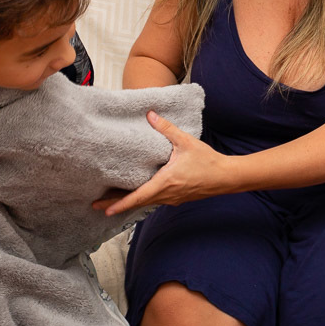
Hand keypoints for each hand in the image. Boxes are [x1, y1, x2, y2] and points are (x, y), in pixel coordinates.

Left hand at [93, 110, 231, 215]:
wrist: (227, 177)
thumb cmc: (208, 161)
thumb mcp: (186, 142)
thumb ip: (167, 129)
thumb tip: (150, 115)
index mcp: (166, 183)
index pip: (138, 197)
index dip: (119, 204)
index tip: (103, 209)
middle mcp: (167, 195)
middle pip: (138, 203)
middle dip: (117, 204)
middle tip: (97, 206)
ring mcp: (172, 199)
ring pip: (147, 202)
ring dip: (130, 202)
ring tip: (113, 200)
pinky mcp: (178, 198)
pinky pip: (156, 200)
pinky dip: (143, 199)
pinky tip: (139, 193)